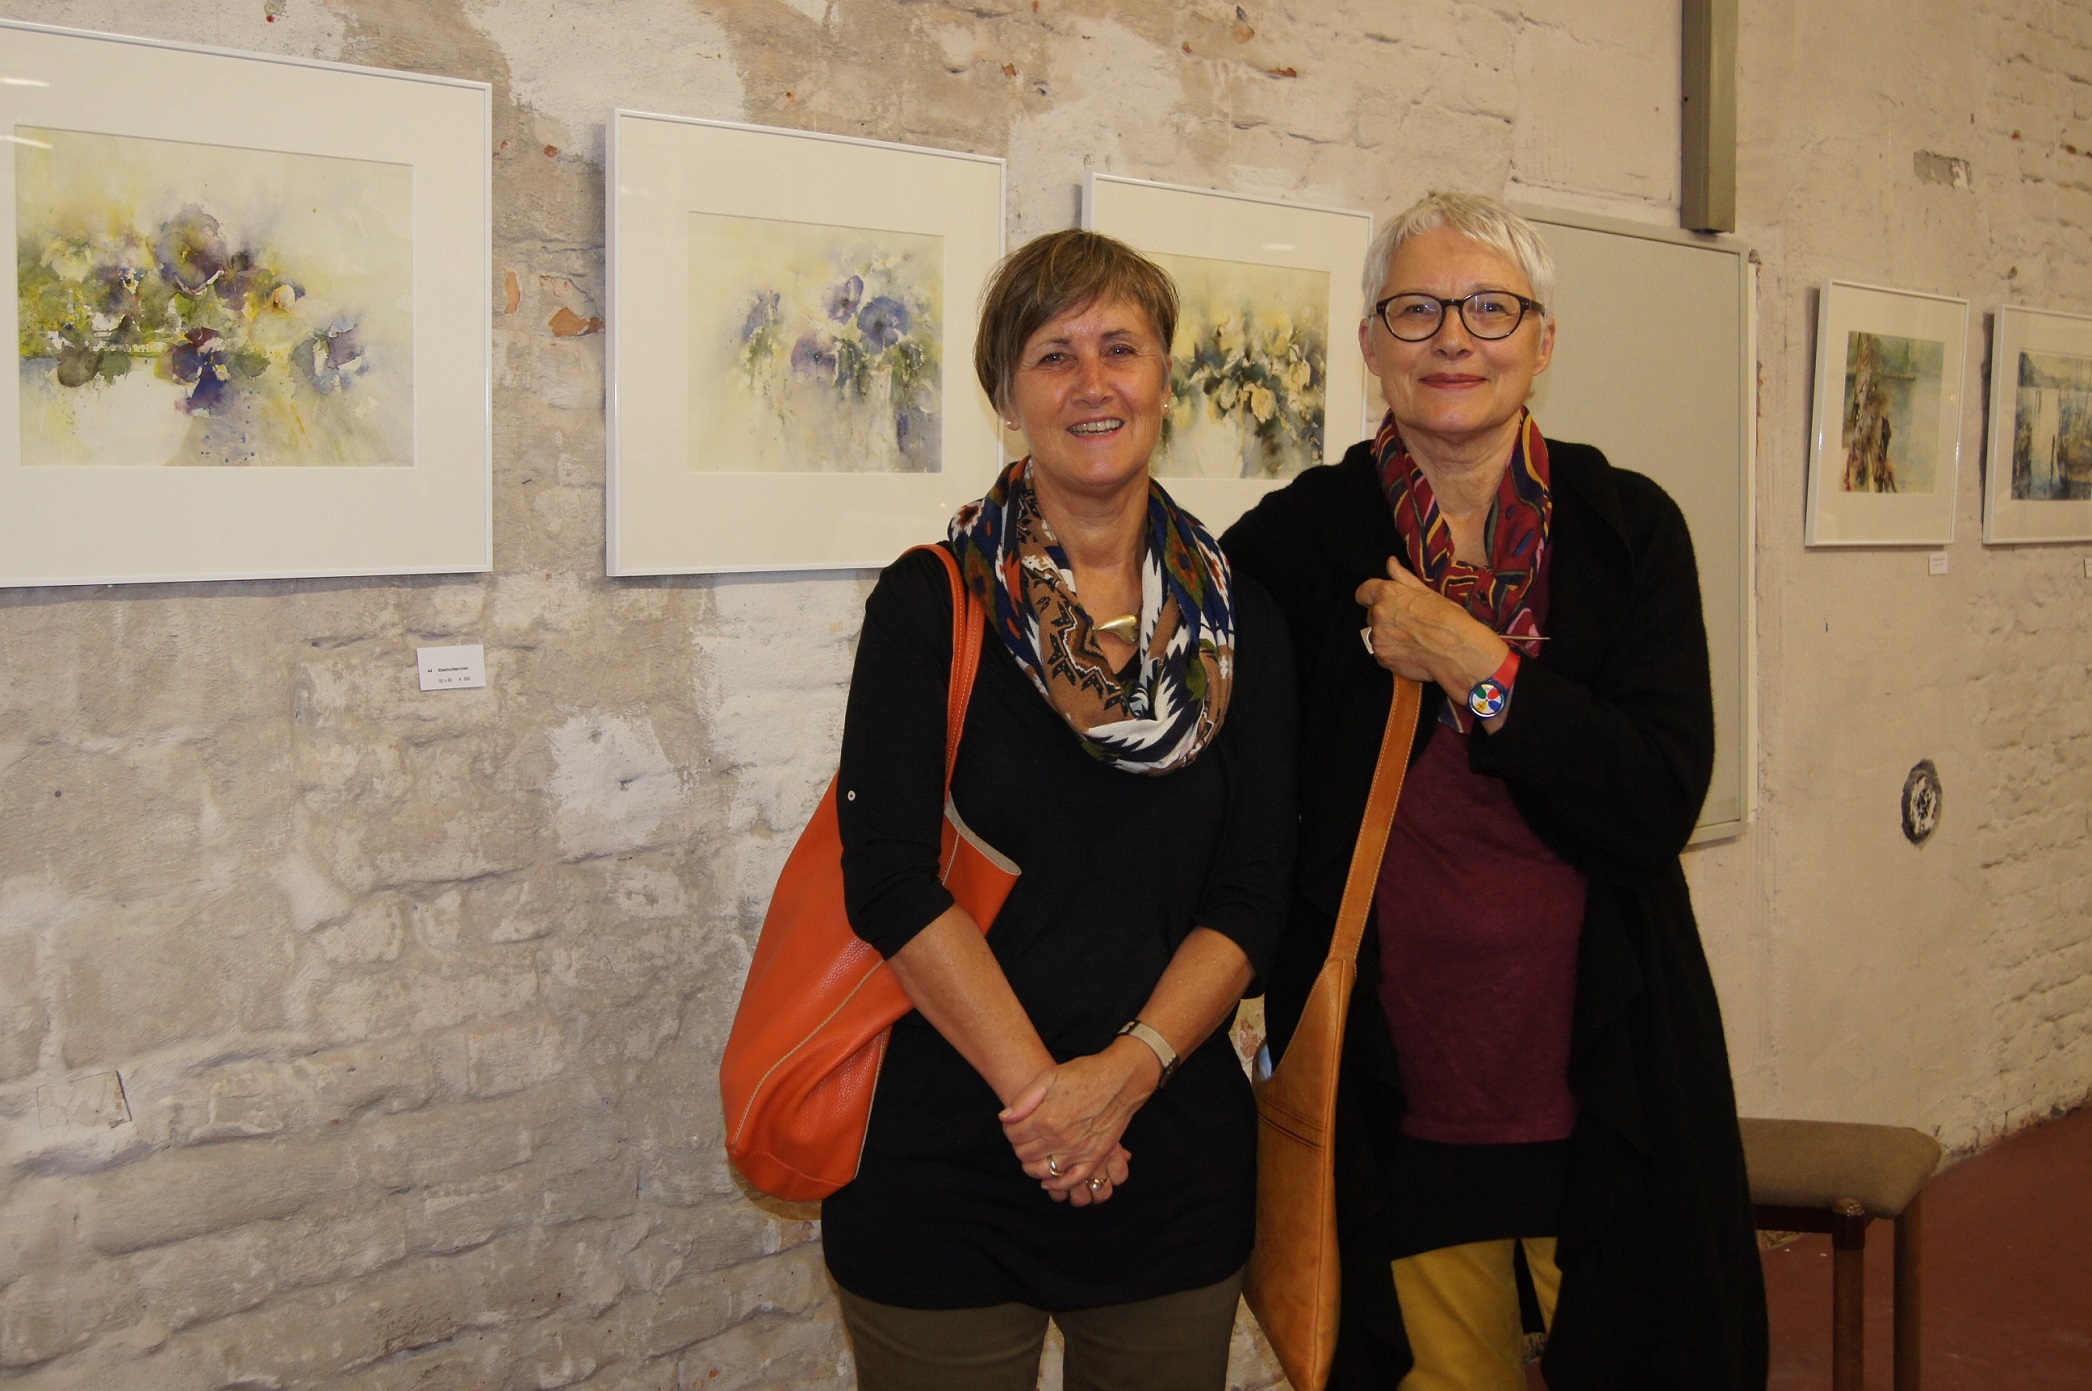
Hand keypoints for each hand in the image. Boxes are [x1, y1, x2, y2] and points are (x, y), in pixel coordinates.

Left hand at [999, 1040, 1157, 1199]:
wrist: (1120, 1080)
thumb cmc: (1085, 1074)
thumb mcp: (1049, 1076)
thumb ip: (1025, 1099)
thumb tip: (1005, 1118)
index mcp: (1046, 1118)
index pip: (1013, 1135)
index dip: (1009, 1129)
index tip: (1015, 1124)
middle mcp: (1060, 1139)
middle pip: (1025, 1154)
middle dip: (1019, 1146)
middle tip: (1025, 1137)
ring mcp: (1078, 1151)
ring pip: (1043, 1170)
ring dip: (1033, 1165)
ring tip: (1035, 1153)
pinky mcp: (1094, 1157)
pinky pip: (1071, 1180)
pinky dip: (1057, 1183)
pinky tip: (1049, 1178)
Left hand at [1355, 558, 1507, 703]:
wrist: (1456, 651)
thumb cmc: (1447, 619)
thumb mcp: (1427, 592)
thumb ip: (1403, 577)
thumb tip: (1390, 562)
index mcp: (1387, 594)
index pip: (1363, 591)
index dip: (1370, 596)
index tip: (1380, 600)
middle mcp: (1378, 614)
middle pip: (1372, 615)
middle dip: (1385, 618)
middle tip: (1409, 623)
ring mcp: (1378, 637)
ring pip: (1377, 635)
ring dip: (1389, 637)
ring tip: (1413, 639)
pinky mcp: (1382, 657)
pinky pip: (1382, 653)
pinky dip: (1392, 653)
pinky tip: (1411, 651)